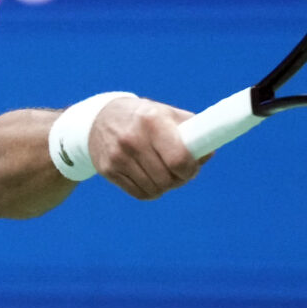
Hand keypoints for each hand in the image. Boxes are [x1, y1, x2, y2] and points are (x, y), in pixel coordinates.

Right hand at [88, 97, 203, 199]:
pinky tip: (150, 178)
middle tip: (180, 172)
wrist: (100, 117)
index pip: (178, 159)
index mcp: (152, 120)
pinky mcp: (108, 169)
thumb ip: (191, 131)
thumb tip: (206, 153)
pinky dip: (150, 191)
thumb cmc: (144, 117)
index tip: (191, 167)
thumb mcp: (167, 114)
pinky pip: (139, 193)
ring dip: (164, 187)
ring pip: (154, 190)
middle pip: (166, 179)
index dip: (189, 169)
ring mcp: (118, 156)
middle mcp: (132, 139)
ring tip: (164, 174)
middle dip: (178, 179)